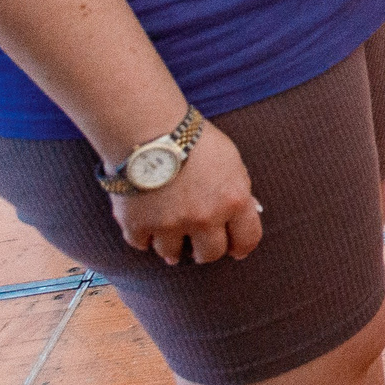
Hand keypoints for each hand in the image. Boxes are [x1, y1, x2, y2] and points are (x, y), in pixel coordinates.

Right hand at [109, 120, 261, 264]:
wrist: (149, 129)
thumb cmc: (195, 140)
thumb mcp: (231, 161)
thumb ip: (238, 190)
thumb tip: (245, 213)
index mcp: (233, 201)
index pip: (246, 240)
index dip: (241, 248)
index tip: (235, 251)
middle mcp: (204, 218)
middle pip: (209, 255)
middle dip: (204, 251)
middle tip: (198, 244)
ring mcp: (170, 225)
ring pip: (172, 254)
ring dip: (172, 245)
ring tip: (169, 231)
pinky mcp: (138, 226)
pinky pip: (142, 245)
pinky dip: (144, 236)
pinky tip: (147, 223)